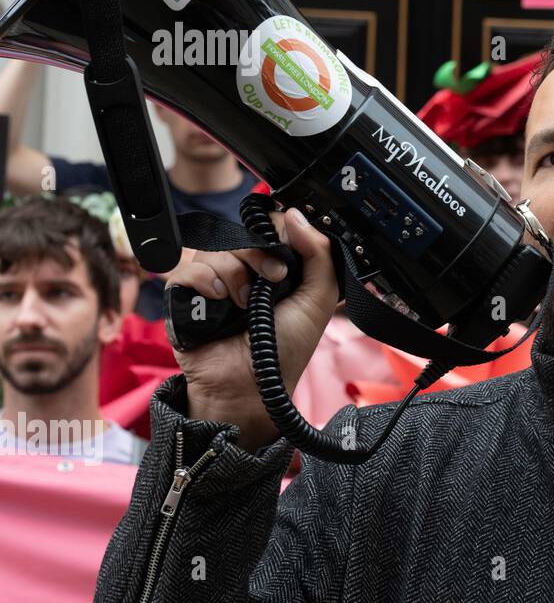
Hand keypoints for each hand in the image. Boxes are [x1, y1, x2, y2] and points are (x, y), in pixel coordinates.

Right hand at [168, 208, 337, 450]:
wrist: (252, 387)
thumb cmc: (285, 350)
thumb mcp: (318, 300)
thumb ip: (319, 255)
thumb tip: (297, 216)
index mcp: (273, 268)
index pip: (269, 227)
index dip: (277, 232)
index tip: (288, 253)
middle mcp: (243, 271)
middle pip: (239, 233)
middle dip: (259, 252)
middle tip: (274, 278)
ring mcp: (213, 283)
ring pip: (213, 249)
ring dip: (234, 272)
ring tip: (245, 303)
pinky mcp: (185, 297)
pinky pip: (186, 270)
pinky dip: (205, 282)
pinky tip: (220, 301)